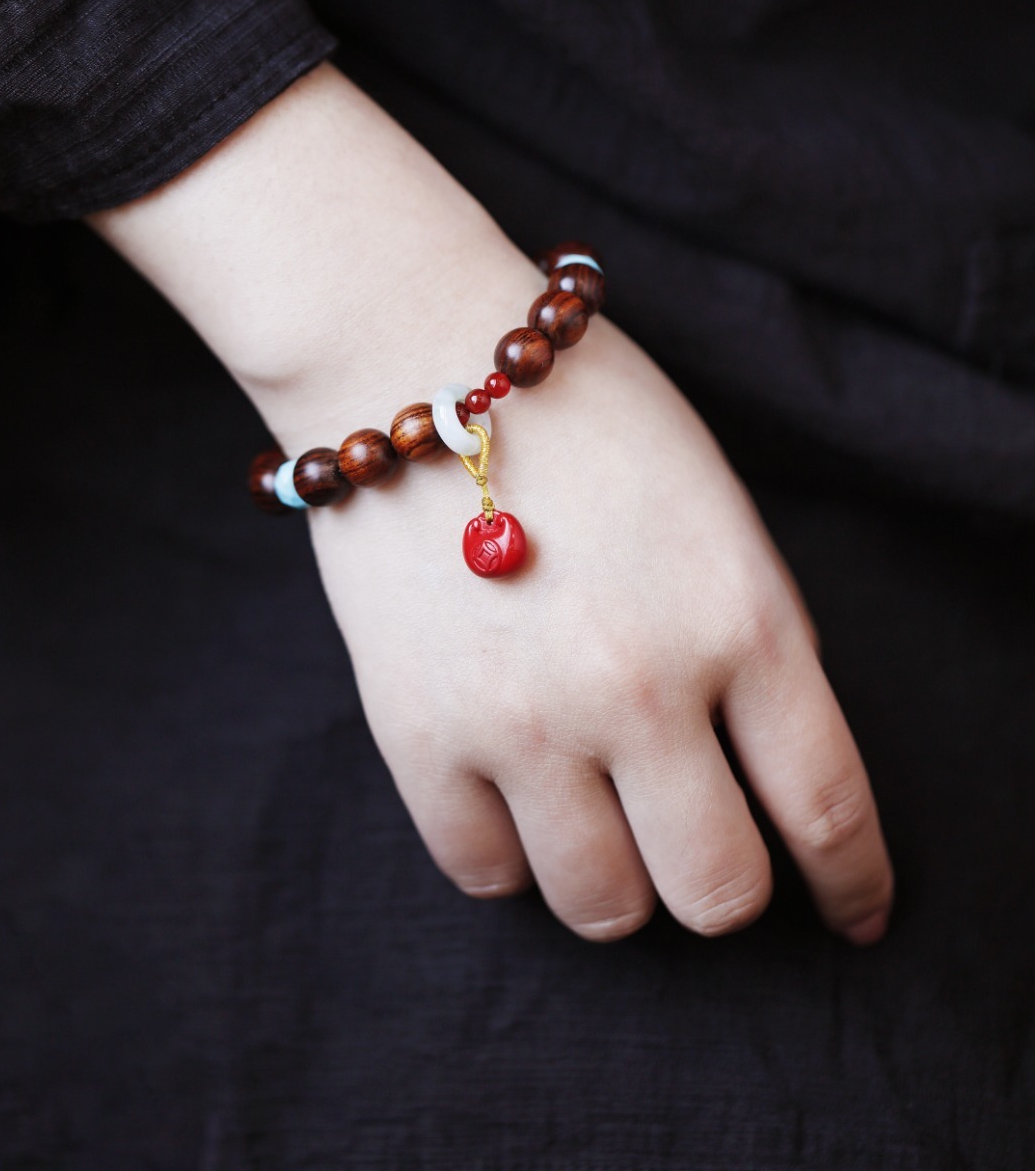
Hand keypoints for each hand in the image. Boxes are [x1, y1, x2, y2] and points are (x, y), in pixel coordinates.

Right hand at [303, 294, 893, 944]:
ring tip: (602, 809)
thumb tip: (775, 766)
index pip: (827, 808)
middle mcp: (638, 685)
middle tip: (701, 837)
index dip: (853, 883)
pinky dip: (514, 853)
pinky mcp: (416, 733)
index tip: (854, 912)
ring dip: (619, 879)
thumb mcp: (720, 512)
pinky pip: (486, 874)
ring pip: (602, 907)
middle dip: (726, 884)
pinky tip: (521, 789)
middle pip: (717, 892)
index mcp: (738, 617)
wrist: (415, 357)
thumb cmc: (585, 419)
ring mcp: (521, 718)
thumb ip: (760, 642)